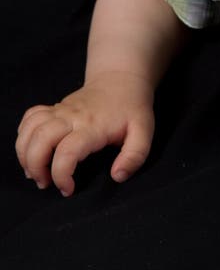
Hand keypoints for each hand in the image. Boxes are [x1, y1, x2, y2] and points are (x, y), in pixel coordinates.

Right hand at [15, 72, 154, 196]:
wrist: (122, 79)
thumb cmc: (132, 108)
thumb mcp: (144, 132)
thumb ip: (134, 156)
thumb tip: (117, 176)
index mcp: (93, 126)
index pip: (67, 151)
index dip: (62, 175)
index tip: (69, 190)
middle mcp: (72, 116)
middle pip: (41, 139)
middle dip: (36, 167)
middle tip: (46, 183)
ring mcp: (61, 110)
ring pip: (31, 128)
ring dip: (25, 154)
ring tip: (35, 172)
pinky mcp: (55, 108)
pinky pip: (30, 117)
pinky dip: (24, 135)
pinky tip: (33, 150)